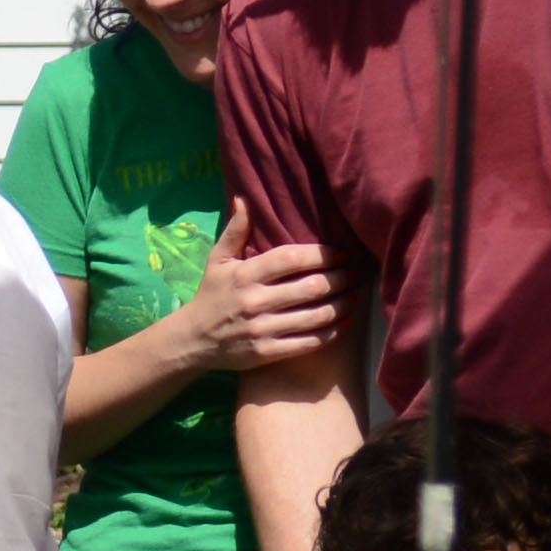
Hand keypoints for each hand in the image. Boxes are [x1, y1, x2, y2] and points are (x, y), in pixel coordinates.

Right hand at [169, 207, 339, 375]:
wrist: (192, 340)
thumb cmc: (211, 295)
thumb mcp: (217, 261)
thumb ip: (235, 231)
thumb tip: (244, 199)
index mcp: (244, 274)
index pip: (290, 258)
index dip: (322, 255)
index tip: (341, 254)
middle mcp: (254, 301)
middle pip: (310, 288)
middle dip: (341, 280)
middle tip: (357, 274)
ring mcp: (261, 328)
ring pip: (315, 316)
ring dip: (342, 306)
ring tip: (355, 297)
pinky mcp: (267, 352)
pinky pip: (308, 342)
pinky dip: (331, 332)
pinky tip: (343, 323)